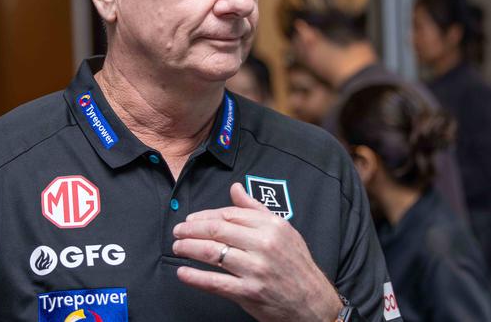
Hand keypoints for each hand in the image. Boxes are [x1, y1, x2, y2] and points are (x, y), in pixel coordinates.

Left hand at [172, 183, 341, 320]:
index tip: (191, 219)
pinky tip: (183, 272)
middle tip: (177, 231)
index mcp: (272, 226)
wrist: (314, 303)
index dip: (205, 216)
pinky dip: (195, 277)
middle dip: (191, 229)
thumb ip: (256, 209)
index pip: (229, 214)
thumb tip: (235, 188)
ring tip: (177, 247)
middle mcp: (264, 244)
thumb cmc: (296, 264)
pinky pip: (216, 282)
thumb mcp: (283, 230)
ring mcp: (257, 269)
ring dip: (189, 248)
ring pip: (213, 253)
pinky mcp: (250, 293)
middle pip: (217, 230)